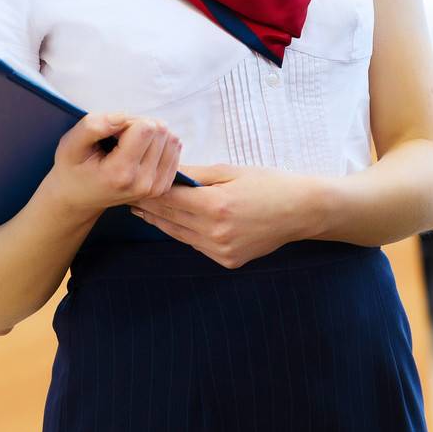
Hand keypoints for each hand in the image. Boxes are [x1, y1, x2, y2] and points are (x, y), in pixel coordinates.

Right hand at [45, 112, 183, 217]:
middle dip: (140, 127)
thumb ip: (93, 126)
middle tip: (118, 140)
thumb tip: (122, 117)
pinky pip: (175, 151)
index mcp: (120, 173)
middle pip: (160, 131)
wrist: (77, 199)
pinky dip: (158, 146)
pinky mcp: (163, 186)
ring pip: (170, 139)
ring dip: (150, 136)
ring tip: (127, 147)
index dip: (128, 121)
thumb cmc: (73, 169)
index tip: (112, 133)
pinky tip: (138, 154)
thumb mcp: (70, 144)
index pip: (145, 128)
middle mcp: (143, 183)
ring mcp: (156, 187)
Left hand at [131, 163, 321, 268]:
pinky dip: (185, 233)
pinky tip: (175, 222)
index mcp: (215, 206)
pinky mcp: (228, 261)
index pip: (169, 199)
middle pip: (170, 219)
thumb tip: (169, 172)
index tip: (133, 183)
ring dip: (161, 222)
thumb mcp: (233, 171)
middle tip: (130, 196)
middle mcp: (215, 233)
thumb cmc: (270, 184)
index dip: (149, 191)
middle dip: (149, 207)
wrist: (302, 211)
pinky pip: (197, 245)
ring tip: (144, 211)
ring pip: (179, 235)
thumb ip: (198, 174)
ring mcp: (221, 251)